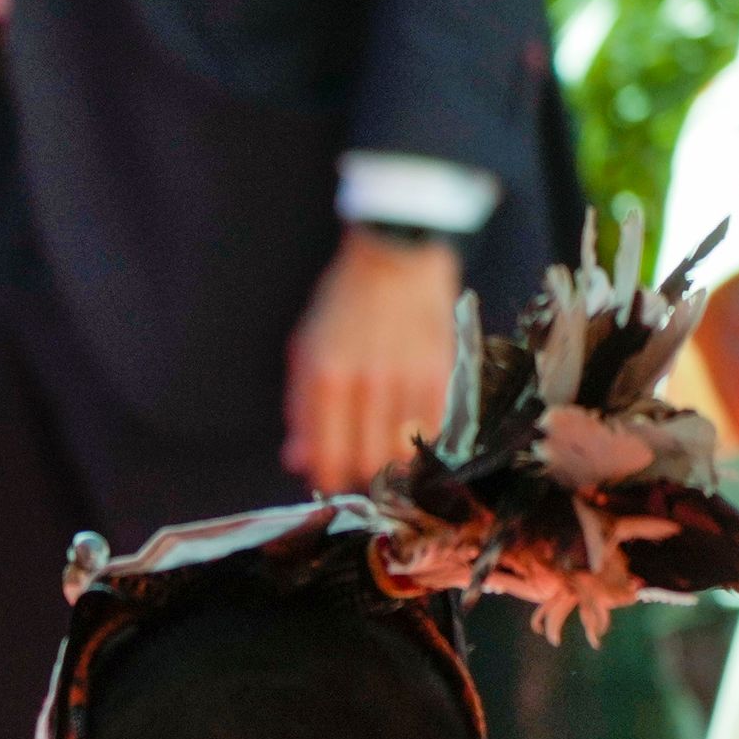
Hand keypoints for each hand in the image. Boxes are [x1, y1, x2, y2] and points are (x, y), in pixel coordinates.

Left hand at [285, 226, 461, 493]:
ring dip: (390, 460)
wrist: (395, 260)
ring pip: (401, 452)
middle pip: (365, 462)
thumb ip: (300, 410)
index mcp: (324, 379)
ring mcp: (406, 379)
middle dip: (358, 473)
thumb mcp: (305, 352)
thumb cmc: (342, 308)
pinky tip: (409, 425)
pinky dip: (420, 436)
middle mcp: (366, 383)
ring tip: (383, 446)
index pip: (326, 456)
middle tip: (356, 465)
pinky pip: (433, 428)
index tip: (329, 478)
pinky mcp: (441, 373)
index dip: (327, 477)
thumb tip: (297, 461)